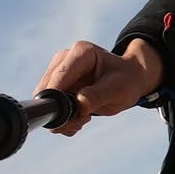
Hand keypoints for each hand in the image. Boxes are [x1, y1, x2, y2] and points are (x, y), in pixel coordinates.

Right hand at [36, 39, 164, 134]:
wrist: (129, 81)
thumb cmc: (126, 81)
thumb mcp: (118, 89)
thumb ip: (97, 96)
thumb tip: (78, 105)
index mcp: (82, 52)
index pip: (61, 75)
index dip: (57, 96)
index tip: (64, 115)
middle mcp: (65, 58)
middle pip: (48, 89)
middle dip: (62, 111)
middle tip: (82, 121)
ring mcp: (58, 71)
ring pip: (45, 100)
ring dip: (63, 117)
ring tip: (84, 119)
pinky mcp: (56, 85)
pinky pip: (49, 105)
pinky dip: (62, 118)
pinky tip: (79, 118)